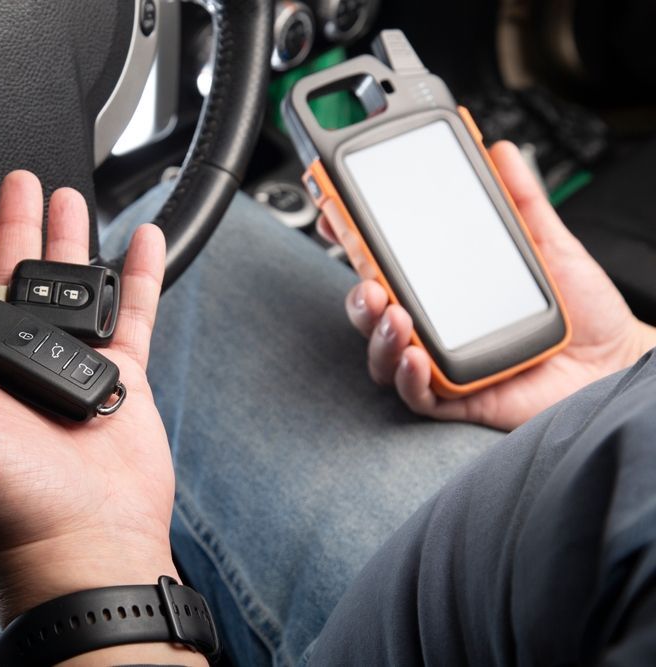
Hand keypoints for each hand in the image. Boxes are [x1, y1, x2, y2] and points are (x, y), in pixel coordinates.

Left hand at [0, 173, 200, 663]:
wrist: (82, 541)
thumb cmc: (2, 505)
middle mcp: (16, 363)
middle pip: (13, 277)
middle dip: (15, 227)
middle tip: (20, 181)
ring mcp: (70, 366)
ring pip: (70, 287)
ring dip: (69, 241)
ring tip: (70, 199)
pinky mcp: (119, 377)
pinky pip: (132, 313)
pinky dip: (138, 276)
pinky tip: (142, 242)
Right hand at [320, 141, 655, 430]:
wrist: (616, 363)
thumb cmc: (582, 312)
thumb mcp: (548, 244)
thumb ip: (521, 198)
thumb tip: (499, 150)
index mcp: (443, 284)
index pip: (384, 260)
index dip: (351, 238)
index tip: (334, 211)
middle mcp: (433, 323)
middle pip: (372, 309)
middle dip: (358, 294)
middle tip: (369, 280)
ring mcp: (439, 360)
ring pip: (381, 353)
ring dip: (376, 334)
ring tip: (394, 314)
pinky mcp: (455, 398)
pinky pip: (414, 394)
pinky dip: (406, 376)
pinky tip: (415, 357)